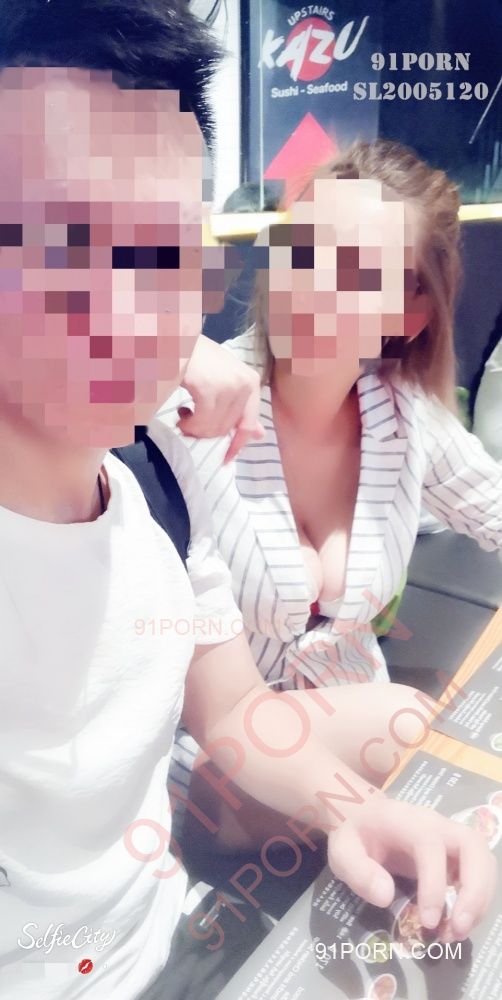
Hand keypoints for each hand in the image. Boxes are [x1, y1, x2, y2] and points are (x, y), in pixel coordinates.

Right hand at [179, 335, 264, 461]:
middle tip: (188, 422)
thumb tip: (259, 435)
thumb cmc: (196, 358)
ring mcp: (229, 385)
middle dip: (205, 432)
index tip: (225, 461)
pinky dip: (188, 424)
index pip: (248, 425)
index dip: (237, 445)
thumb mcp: (223, 382)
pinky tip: (180, 412)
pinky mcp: (209, 389)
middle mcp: (245, 383)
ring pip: (213, 429)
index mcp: (251, 383)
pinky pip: (201, 422)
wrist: (172, 336)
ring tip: (183, 414)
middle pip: (226, 430)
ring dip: (193, 428)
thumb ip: (240, 407)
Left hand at [327, 795, 496, 940]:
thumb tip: (386, 897)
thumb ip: (358, 871)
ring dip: (479, 899)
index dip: (434, 885)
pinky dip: (476, 899)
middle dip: (474, 890)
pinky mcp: (455, 853)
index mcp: (407, 821)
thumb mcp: (342, 851)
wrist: (362, 815)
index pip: (431, 846)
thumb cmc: (354, 834)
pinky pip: (479, 871)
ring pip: (483, 859)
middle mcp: (437, 824)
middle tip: (458, 928)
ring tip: (457, 932)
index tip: (427, 922)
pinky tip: (455, 923)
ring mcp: (449, 836)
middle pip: (473, 846)